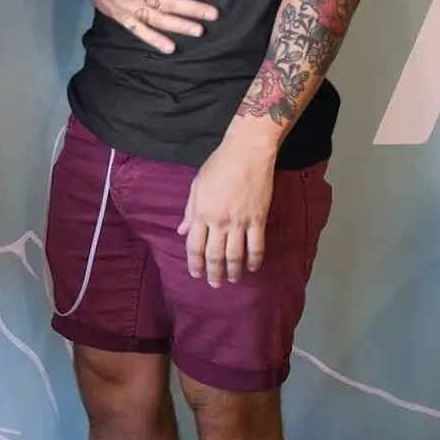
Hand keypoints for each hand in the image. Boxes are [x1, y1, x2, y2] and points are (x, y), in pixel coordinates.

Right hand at [69, 0, 217, 53]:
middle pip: (166, 2)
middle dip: (191, 9)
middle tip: (213, 14)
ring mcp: (128, 8)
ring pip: (156, 19)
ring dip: (178, 26)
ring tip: (199, 31)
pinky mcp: (122, 18)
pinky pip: (139, 31)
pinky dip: (153, 40)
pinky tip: (170, 48)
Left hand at [179, 134, 275, 285]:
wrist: (246, 154)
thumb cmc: (218, 166)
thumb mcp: (196, 186)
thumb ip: (190, 211)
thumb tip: (182, 231)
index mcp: (201, 212)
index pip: (194, 245)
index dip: (194, 262)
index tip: (195, 274)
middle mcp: (218, 221)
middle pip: (214, 254)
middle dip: (213, 272)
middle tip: (214, 284)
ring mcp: (239, 222)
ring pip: (235, 255)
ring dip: (234, 271)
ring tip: (233, 280)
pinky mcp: (258, 220)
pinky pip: (256, 246)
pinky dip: (255, 260)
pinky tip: (253, 268)